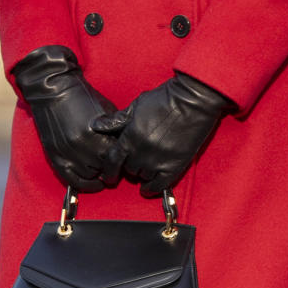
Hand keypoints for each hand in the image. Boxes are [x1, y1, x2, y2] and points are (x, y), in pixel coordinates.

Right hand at [13, 45, 122, 193]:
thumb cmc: (84, 97)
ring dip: (98, 174)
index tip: (128, 159)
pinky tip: (94, 184)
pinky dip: (84, 185)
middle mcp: (82, 147)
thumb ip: (117, 130)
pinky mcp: (56, 157)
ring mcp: (67, 154)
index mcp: (97, 135)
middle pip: (105, 169)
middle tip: (117, 165)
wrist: (53, 90)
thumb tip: (131, 147)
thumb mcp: (107, 110)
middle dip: (112, 167)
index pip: (117, 158)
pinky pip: (72, 180)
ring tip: (104, 169)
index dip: (123, 158)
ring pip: (90, 176)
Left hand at [93, 71, 233, 196]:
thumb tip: (95, 126)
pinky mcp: (174, 165)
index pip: (112, 160)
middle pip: (128, 170)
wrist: (192, 100)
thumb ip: (116, 120)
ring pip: (143, 177)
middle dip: (129, 166)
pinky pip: (159, 185)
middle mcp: (141, 151)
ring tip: (146, 166)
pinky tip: (150, 187)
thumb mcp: (136, 106)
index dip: (109, 170)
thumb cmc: (163, 99)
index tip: (108, 176)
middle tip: (134, 161)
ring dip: (142, 173)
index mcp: (129, 137)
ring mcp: (158, 160)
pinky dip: (153, 188)